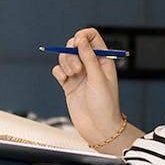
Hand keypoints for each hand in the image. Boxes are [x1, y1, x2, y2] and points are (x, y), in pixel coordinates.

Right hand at [51, 28, 122, 144]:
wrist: (99, 128)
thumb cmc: (106, 106)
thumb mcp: (99, 79)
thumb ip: (89, 58)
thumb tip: (81, 40)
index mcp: (103, 60)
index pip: (92, 37)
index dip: (83, 37)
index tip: (77, 44)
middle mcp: (90, 65)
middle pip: (74, 45)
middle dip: (71, 53)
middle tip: (77, 69)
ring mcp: (79, 74)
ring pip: (65, 57)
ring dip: (66, 63)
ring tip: (72, 76)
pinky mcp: (68, 84)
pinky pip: (58, 70)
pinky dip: (59, 73)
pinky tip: (65, 81)